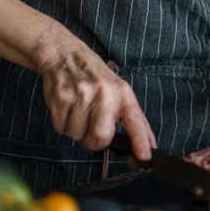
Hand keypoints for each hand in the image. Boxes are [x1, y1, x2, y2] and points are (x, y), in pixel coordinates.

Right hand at [36, 33, 156, 158]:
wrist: (66, 54)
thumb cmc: (95, 78)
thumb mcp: (119, 91)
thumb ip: (133, 118)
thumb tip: (149, 145)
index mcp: (122, 93)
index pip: (135, 119)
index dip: (140, 140)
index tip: (144, 156)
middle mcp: (104, 92)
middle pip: (101, 137)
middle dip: (93, 142)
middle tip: (91, 129)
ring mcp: (82, 93)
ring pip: (77, 135)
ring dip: (76, 130)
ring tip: (78, 110)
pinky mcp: (62, 96)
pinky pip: (60, 128)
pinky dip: (62, 123)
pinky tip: (67, 107)